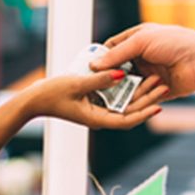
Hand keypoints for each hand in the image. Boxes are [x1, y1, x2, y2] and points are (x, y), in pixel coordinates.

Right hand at [30, 70, 167, 129]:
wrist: (32, 99)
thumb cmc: (50, 94)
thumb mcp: (76, 83)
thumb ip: (100, 79)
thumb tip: (121, 74)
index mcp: (97, 118)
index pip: (126, 120)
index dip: (144, 114)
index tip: (159, 106)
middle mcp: (100, 115)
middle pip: (130, 110)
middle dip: (147, 99)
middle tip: (162, 85)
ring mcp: (98, 107)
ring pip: (125, 101)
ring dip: (140, 91)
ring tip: (156, 79)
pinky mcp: (94, 99)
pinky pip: (114, 94)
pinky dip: (126, 87)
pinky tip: (138, 76)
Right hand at [99, 24, 194, 98]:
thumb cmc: (175, 43)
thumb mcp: (142, 42)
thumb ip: (117, 54)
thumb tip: (94, 64)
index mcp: (139, 39)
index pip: (113, 48)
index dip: (100, 58)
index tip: (86, 68)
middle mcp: (143, 57)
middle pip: (118, 69)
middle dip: (107, 77)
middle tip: (91, 87)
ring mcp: (151, 74)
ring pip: (129, 85)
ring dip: (120, 90)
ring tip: (105, 98)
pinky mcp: (158, 90)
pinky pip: (142, 97)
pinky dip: (134, 100)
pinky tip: (122, 105)